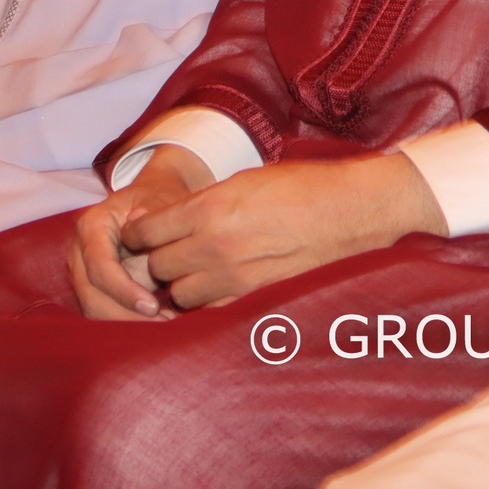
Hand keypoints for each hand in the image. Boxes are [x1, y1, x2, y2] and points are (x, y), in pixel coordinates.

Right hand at [68, 144, 213, 319]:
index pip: (100, 267)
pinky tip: (159, 323)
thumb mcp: (161, 197)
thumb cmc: (160, 196)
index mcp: (92, 225)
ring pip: (95, 310)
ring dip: (127, 324)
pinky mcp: (94, 287)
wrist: (155, 197)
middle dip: (126, 316)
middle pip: (91, 296)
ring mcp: (83, 272)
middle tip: (164, 325)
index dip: (124, 291)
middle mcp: (80, 251)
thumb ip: (153, 215)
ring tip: (166, 325)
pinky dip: (128, 322)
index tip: (153, 306)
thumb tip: (139, 230)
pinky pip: (104, 311)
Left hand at [120, 151, 447, 311]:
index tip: (142, 234)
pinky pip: (209, 308)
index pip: (147, 232)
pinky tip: (216, 285)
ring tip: (192, 271)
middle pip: (157, 266)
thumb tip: (168, 219)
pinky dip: (206, 300)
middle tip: (166, 252)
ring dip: (180, 284)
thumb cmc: (301, 186)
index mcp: (210, 208)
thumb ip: (203, 202)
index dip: (138, 234)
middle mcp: (215, 245)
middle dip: (156, 260)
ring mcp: (234, 276)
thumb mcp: (244, 180)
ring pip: (178, 294)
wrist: (350, 210)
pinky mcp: (253, 297)